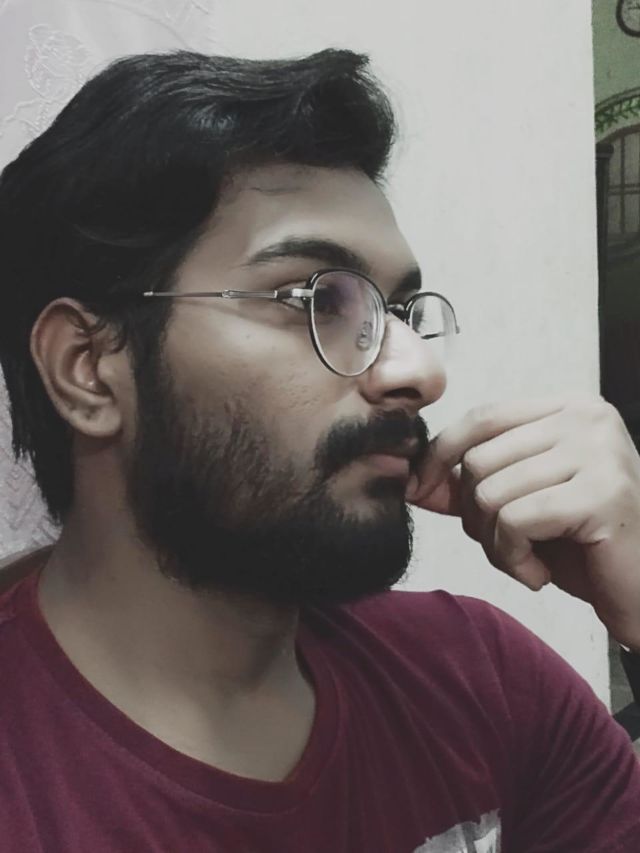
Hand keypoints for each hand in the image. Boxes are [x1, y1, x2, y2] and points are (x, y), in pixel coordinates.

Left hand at [405, 395, 639, 650]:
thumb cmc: (583, 547)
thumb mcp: (519, 505)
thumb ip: (468, 487)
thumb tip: (409, 481)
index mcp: (568, 409)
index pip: (482, 417)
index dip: (439, 455)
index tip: (417, 489)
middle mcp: (587, 419)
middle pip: (479, 458)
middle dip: (476, 514)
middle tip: (508, 545)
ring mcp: (598, 452)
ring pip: (490, 492)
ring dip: (496, 544)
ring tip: (527, 561)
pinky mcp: (602, 493)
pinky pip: (515, 520)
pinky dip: (513, 558)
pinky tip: (539, 574)